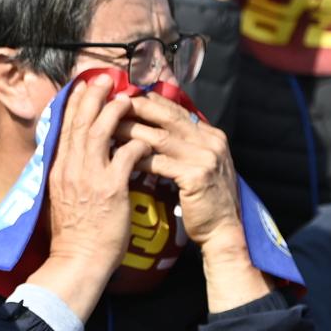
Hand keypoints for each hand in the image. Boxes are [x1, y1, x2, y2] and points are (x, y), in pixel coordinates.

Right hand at [24, 73, 151, 322]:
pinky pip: (125, 155)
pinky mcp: (111, 189)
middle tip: (104, 78)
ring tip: (127, 98)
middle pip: (80, 122)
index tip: (83, 87)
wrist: (78, 260)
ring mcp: (89, 177)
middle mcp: (70, 168)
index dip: (75, 104)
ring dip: (115, 111)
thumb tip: (76, 157)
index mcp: (58, 169)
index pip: (65, 128)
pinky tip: (146, 138)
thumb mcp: (63, 197)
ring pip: (100, 132)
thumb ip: (70, 174)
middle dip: (92, 96)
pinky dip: (136, 143)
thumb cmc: (75, 234)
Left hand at [115, 93, 269, 311]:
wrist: (223, 231)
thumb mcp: (198, 165)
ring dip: (130, 132)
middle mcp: (210, 141)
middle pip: (166, 115)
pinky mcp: (196, 176)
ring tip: (107, 130)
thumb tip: (153, 130)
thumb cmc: (205, 201)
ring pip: (159, 137)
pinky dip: (136, 158)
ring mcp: (205, 157)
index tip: (122, 99)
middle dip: (135, 108)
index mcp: (211, 135)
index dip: (148, 102)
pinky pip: (158, 162)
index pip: (175, 109)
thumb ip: (183, 146)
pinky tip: (118, 158)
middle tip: (108, 106)